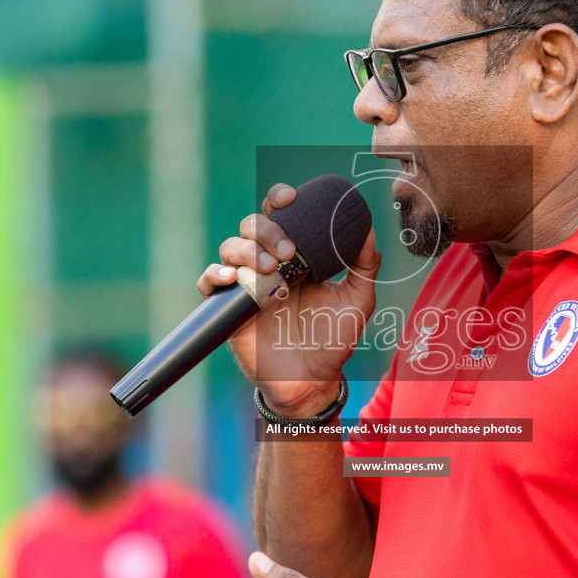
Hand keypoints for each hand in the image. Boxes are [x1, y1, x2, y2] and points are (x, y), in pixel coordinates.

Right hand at [198, 184, 379, 415]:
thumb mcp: (357, 301)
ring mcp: (246, 285)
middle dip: (267, 229)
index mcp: (295, 256)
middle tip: (288, 251)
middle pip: (252, 225)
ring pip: (230, 247)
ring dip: (247, 250)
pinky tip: (232, 279)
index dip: (279, 199)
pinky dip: (214, 274)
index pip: (281, 216)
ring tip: (270, 269)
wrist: (312, 381)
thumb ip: (364, 267)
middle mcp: (267, 264)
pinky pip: (208, 282)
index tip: (290, 196)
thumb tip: (368, 232)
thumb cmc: (333, 340)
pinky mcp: (228, 309)